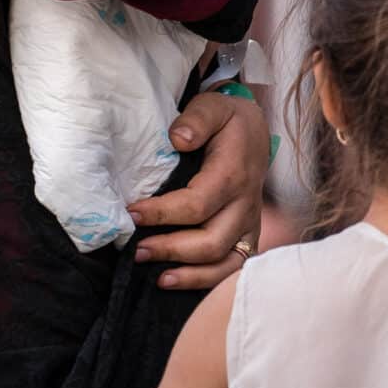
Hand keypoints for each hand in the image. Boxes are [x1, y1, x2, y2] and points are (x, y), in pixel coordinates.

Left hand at [128, 89, 268, 289]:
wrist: (255, 133)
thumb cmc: (228, 121)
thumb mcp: (214, 106)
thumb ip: (197, 119)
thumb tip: (178, 138)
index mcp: (233, 174)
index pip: (197, 204)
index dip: (162, 214)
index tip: (131, 213)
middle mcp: (245, 205)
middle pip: (211, 241)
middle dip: (171, 249)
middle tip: (137, 250)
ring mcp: (249, 225)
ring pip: (225, 262)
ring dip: (190, 274)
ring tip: (156, 277)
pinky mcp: (247, 236)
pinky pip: (233, 268)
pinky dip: (208, 281)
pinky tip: (178, 281)